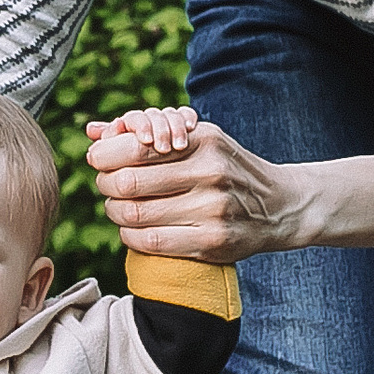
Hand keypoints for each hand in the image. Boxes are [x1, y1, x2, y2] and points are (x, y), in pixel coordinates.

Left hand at [86, 108, 311, 261]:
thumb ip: (149, 135)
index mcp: (204, 141)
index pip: (135, 147)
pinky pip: (152, 242)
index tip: (98, 160)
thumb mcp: (200, 140)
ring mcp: (213, 210)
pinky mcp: (213, 242)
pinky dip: (131, 236)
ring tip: (118, 208)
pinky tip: (132, 230)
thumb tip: (93, 131)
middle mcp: (210, 173)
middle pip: (129, 183)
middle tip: (106, 187)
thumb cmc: (227, 168)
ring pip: (136, 215)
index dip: (105, 156)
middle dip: (106, 186)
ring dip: (115, 213)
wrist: (280, 205)